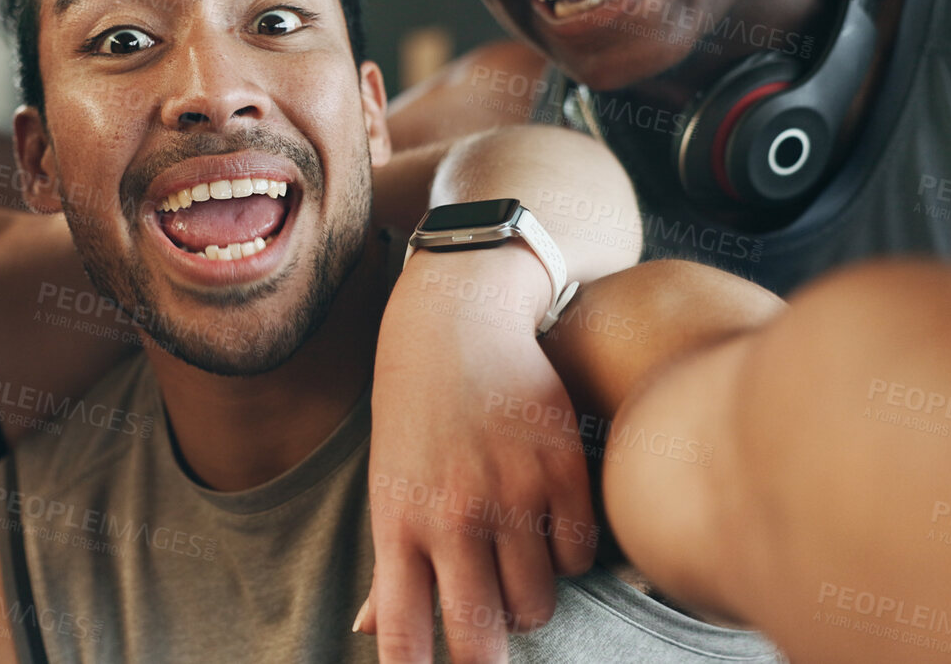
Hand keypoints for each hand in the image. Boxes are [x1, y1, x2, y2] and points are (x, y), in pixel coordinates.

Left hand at [361, 244, 597, 663]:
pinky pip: (580, 556)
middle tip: (493, 642)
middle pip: (482, 638)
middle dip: (488, 657)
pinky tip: (552, 527)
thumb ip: (389, 565)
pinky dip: (570, 555)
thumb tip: (370, 634)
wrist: (457, 319)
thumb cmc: (415, 412)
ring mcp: (512, 493)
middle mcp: (453, 516)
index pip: (405, 635)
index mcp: (400, 525)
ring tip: (518, 568)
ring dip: (531, 600)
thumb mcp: (388, 483)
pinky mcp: (562, 468)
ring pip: (538, 604)